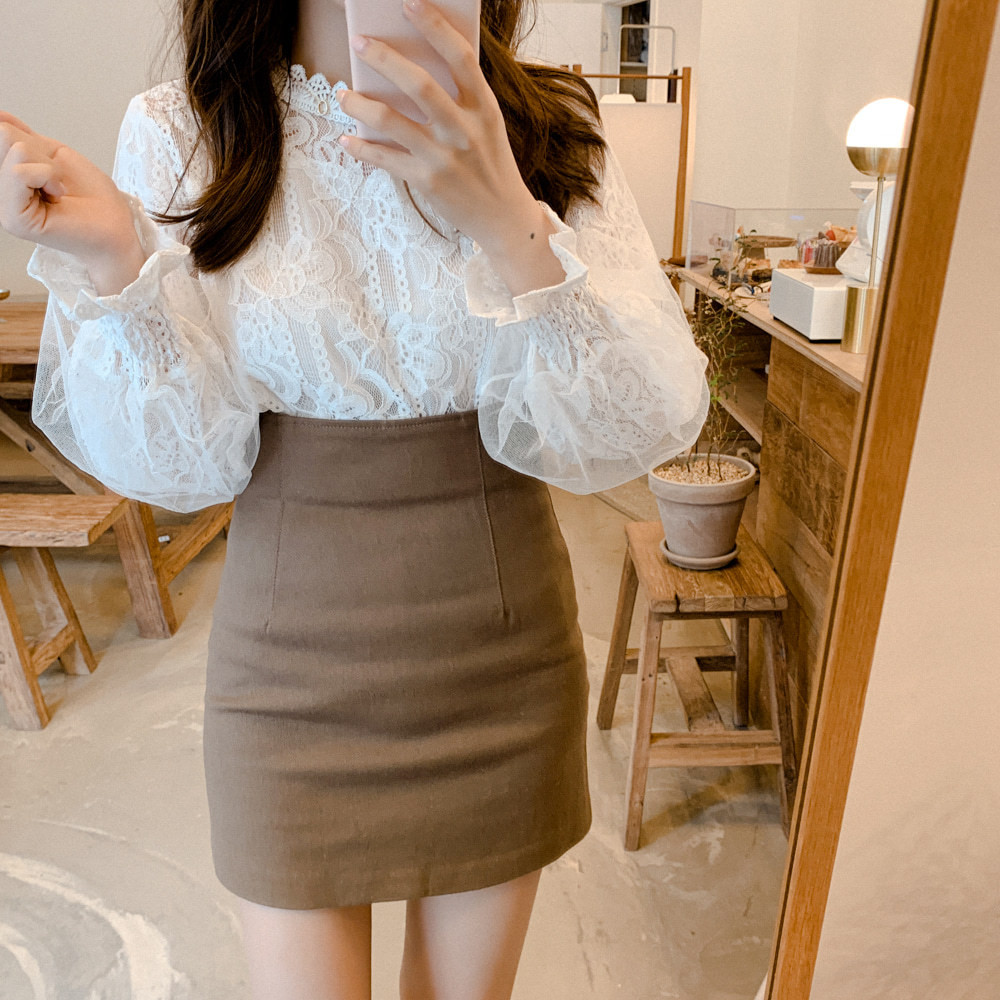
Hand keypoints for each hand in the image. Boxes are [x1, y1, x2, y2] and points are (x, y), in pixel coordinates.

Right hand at [0, 112, 144, 294]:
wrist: (115, 227)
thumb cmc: (94, 198)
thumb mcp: (54, 155)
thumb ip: (24, 137)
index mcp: (9, 176)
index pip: (2, 132)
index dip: (31, 140)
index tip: (50, 166)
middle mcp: (2, 192)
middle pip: (6, 137)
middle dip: (41, 152)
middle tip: (58, 180)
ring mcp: (5, 207)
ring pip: (16, 153)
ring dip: (49, 168)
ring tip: (59, 191)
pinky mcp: (14, 219)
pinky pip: (19, 173)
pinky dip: (47, 176)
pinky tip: (57, 196)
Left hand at [335, 0, 565, 294]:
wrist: (504, 218)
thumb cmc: (491, 166)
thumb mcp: (488, 126)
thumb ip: (462, 98)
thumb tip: (415, 67)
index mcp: (484, 109)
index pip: (460, 58)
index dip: (434, 27)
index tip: (410, 5)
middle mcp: (464, 131)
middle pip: (419, 84)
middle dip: (384, 58)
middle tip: (360, 43)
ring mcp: (444, 158)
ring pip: (391, 120)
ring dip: (360, 104)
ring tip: (344, 94)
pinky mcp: (427, 183)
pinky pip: (385, 160)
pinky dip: (361, 148)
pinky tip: (347, 140)